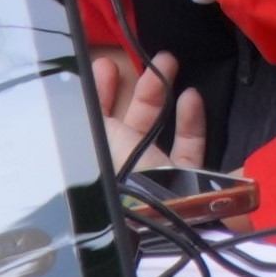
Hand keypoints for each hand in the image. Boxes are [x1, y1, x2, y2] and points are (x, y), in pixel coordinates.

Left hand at [93, 50, 209, 174]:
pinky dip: (191, 121)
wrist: (168, 218)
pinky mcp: (186, 181)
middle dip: (136, 88)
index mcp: (100, 162)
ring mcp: (156, 176)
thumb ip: (92, 115)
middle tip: (146, 58)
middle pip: (129, 123)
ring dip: (163, 95)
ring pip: (159, 130)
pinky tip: (191, 97)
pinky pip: (188, 147)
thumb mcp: (99, 141)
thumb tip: (84, 89)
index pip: (95, 124)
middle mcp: (126, 169)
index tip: (105, 67)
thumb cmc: (126, 181)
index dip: (99, 94)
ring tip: (168, 63)